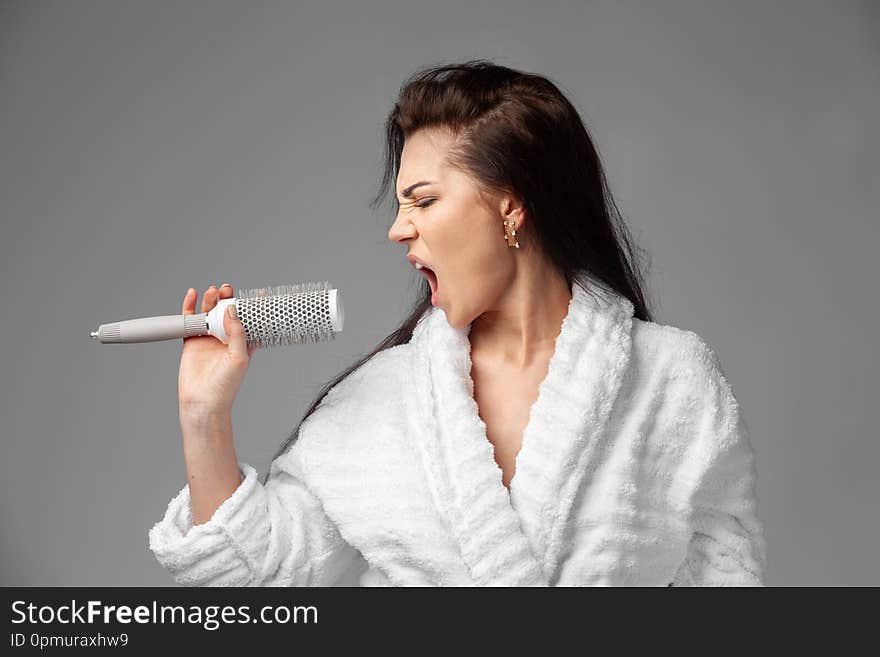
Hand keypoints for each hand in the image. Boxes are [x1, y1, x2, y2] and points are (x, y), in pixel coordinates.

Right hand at [177, 284, 256, 416]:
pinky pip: (190, 320)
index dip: (253, 307)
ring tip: (213, 292)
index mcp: (243, 344)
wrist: (202, 402)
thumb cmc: (225, 386)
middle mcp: (226, 340)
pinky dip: (190, 307)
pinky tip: (192, 296)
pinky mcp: (192, 342)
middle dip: (228, 299)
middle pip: (227, 313)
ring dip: (211, 301)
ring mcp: (208, 339)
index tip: (259, 294)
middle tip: (227, 289)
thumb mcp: (239, 357)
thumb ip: (237, 332)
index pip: (249, 321)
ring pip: (209, 313)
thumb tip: (231, 309)